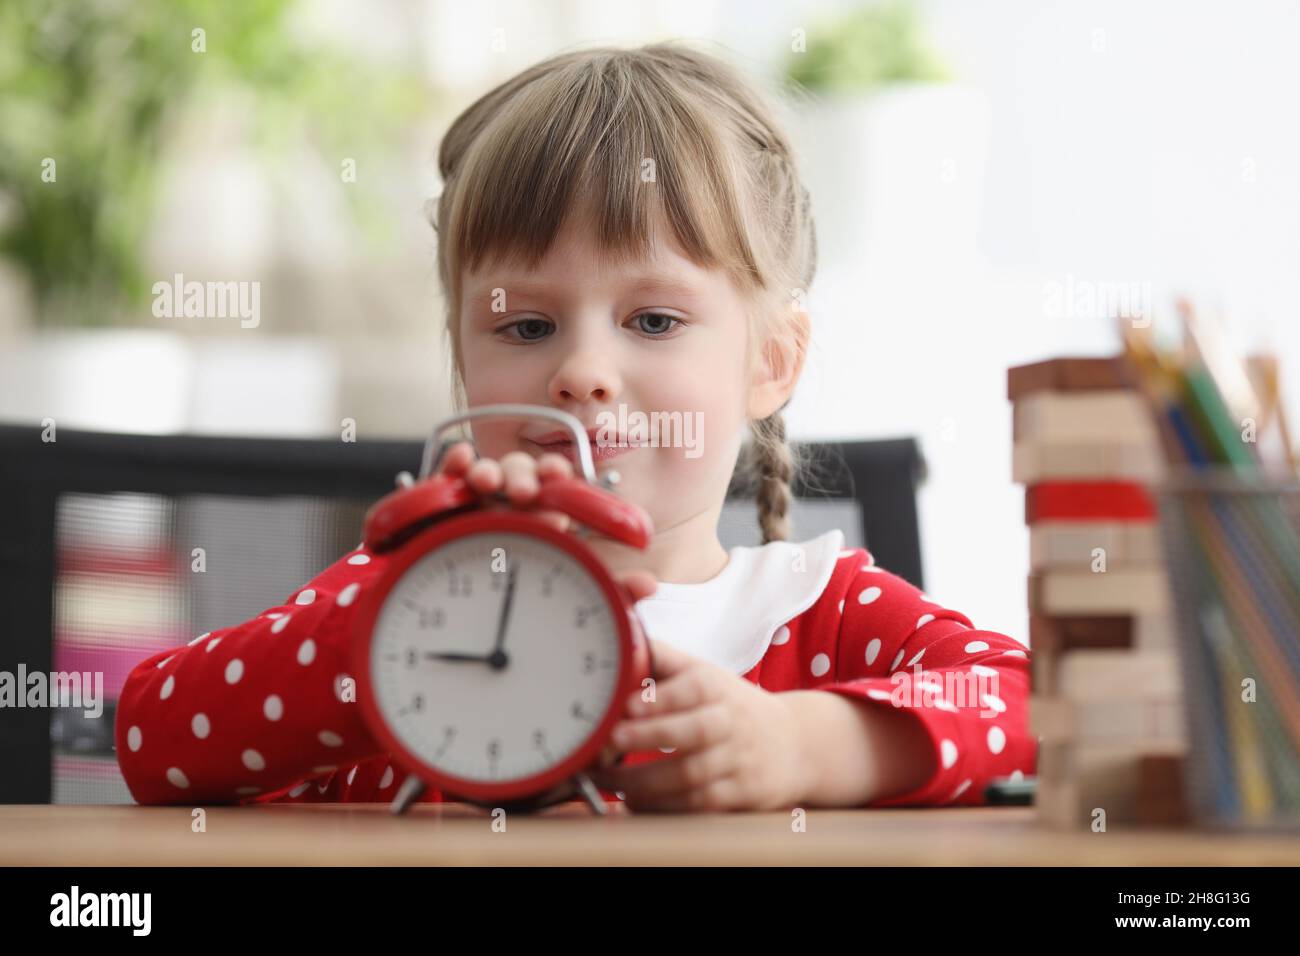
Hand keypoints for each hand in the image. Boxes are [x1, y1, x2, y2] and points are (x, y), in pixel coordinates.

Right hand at [435, 441, 655, 601]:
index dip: (561, 479)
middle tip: (525, 491)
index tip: (561, 479)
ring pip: (487, 477)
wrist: (481, 637)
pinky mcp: (444, 512)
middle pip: (523, 478)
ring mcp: (479, 509)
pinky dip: (453, 465)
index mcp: (550, 521)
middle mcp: (516, 510)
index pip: (559, 491)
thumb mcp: (576, 600)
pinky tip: (458, 458)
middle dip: (525, 476)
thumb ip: (611, 592)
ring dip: (489, 472)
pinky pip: (447, 482)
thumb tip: (649, 584)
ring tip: (489, 482)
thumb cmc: (534, 613)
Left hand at [590, 639, 808, 811]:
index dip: (662, 696)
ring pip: (692, 775)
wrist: (796, 745)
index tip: (627, 705)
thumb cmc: (733, 706)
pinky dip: (663, 806)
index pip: (695, 688)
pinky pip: (699, 804)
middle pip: (694, 731)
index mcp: (718, 687)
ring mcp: (738, 760)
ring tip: (607, 780)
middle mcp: (731, 722)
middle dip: (649, 736)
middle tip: (609, 741)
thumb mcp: (706, 674)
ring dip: (645, 781)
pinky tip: (634, 802)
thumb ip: (664, 659)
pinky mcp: (740, 795)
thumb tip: (620, 636)